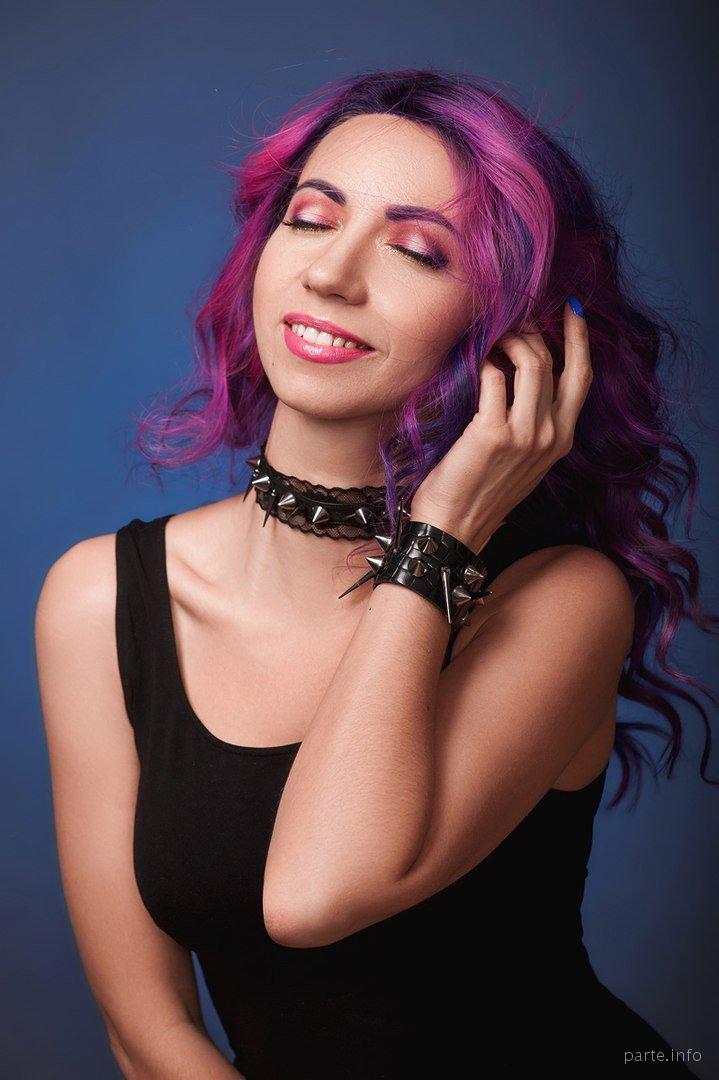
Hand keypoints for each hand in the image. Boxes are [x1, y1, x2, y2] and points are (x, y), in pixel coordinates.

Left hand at [411, 300, 592, 551]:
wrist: (454, 528)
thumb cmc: (478, 491)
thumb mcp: (520, 458)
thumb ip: (531, 421)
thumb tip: (518, 371)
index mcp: (561, 440)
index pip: (582, 377)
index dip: (580, 339)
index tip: (573, 310)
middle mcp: (551, 436)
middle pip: (554, 363)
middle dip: (532, 334)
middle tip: (508, 326)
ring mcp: (525, 434)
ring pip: (531, 363)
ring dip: (508, 342)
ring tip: (489, 342)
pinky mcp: (493, 433)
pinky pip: (493, 378)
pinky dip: (482, 365)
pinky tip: (471, 368)